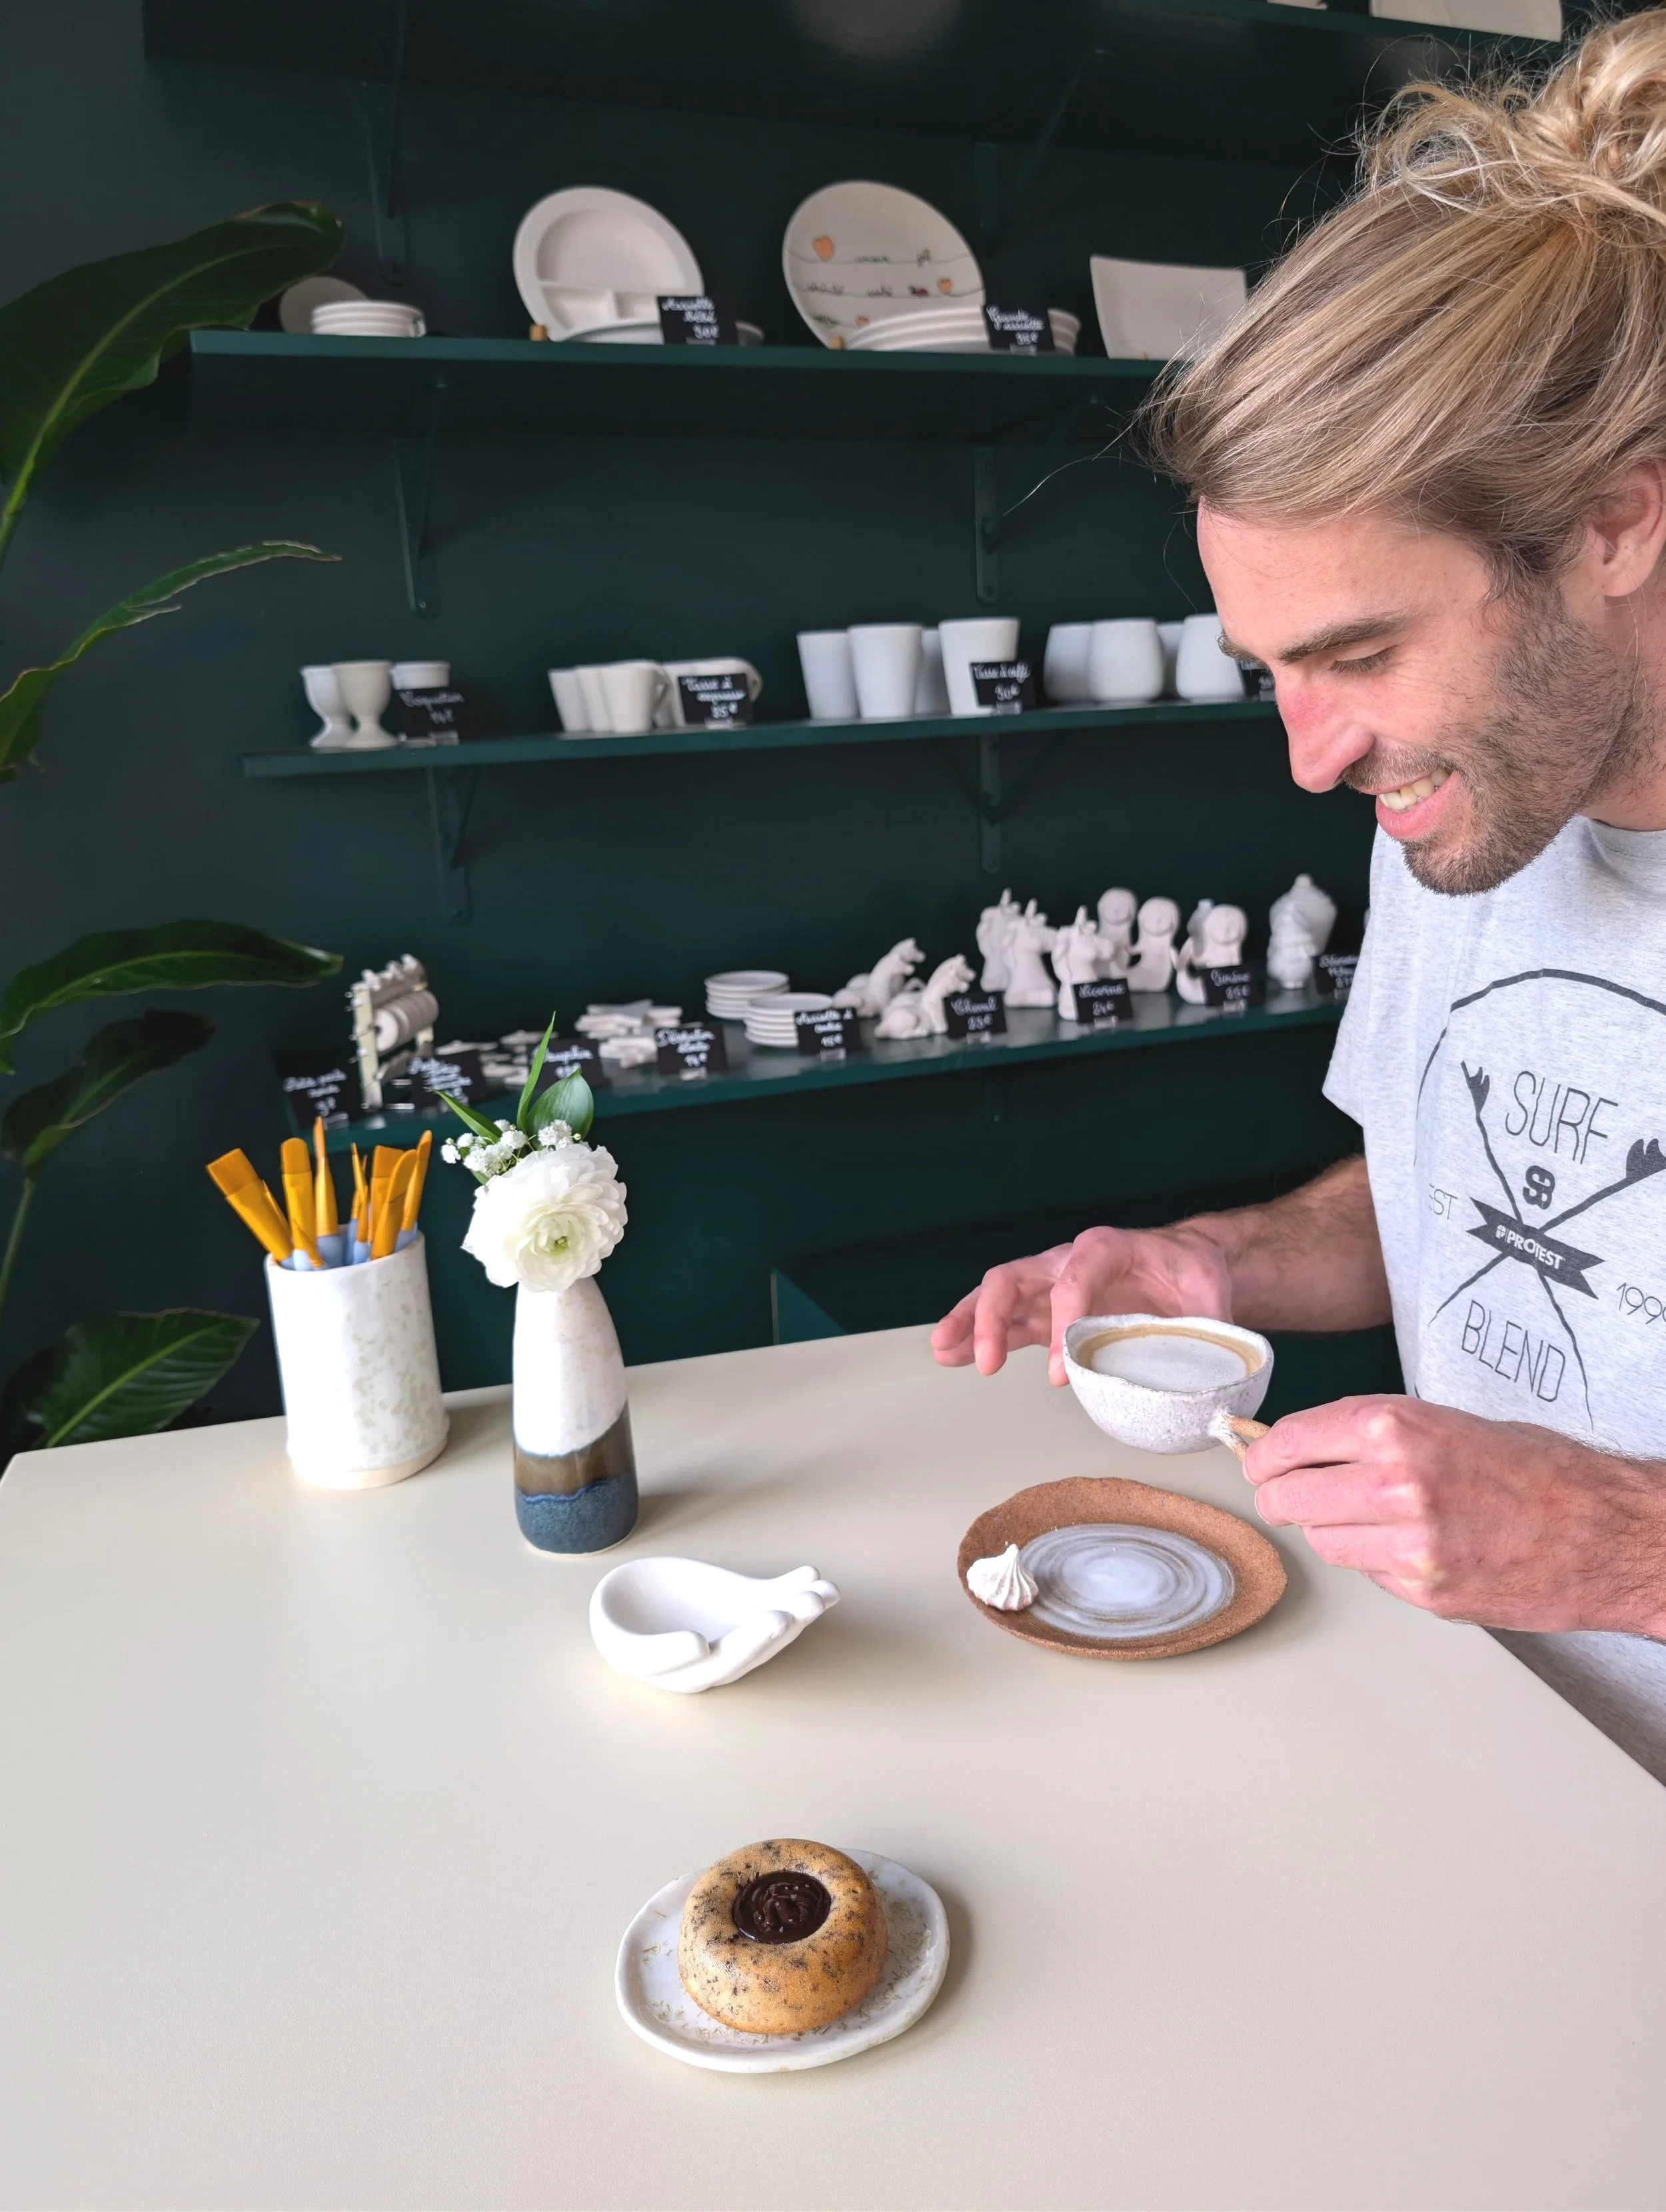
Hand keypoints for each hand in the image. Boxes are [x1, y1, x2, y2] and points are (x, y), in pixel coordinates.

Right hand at [930, 1222, 1235, 1386]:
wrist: (1186, 1266)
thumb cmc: (1193, 1273)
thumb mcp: (1209, 1292)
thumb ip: (1202, 1325)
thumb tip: (1197, 1369)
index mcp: (1106, 1248)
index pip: (1073, 1279)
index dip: (1063, 1322)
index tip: (1061, 1372)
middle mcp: (1067, 1262)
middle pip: (1014, 1277)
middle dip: (992, 1317)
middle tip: (986, 1363)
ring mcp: (1050, 1287)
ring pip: (997, 1296)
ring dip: (968, 1323)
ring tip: (944, 1351)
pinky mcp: (1046, 1312)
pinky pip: (1004, 1321)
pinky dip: (977, 1336)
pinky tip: (953, 1355)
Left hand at [1243, 1395, 1665, 1634]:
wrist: (1606, 1532)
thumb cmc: (1537, 1470)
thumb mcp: (1446, 1422)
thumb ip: (1375, 1434)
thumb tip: (1309, 1446)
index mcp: (1395, 1429)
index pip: (1291, 1442)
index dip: (1265, 1455)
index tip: (1258, 1461)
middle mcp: (1394, 1484)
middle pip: (1289, 1497)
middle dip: (1281, 1495)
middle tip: (1286, 1493)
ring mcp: (1408, 1545)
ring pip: (1323, 1540)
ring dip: (1331, 1529)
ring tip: (1369, 1516)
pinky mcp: (1425, 1591)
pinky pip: (1368, 1573)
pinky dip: (1376, 1561)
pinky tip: (1412, 1545)